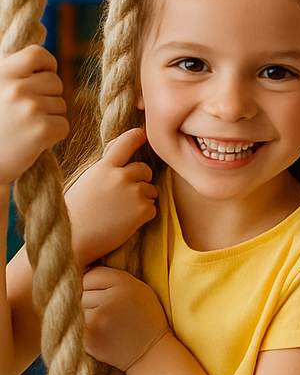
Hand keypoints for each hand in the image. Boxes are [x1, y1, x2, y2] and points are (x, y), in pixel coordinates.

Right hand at [0, 45, 67, 183]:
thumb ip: (14, 71)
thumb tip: (40, 46)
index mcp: (2, 73)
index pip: (38, 54)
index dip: (46, 65)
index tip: (41, 75)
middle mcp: (15, 88)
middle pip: (55, 82)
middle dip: (47, 96)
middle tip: (26, 112)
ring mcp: (29, 108)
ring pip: (61, 104)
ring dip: (49, 116)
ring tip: (25, 126)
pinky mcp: (42, 129)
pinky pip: (63, 125)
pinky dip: (53, 134)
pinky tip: (33, 139)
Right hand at [66, 128, 156, 265]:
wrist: (73, 240)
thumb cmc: (74, 213)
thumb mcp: (85, 183)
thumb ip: (104, 170)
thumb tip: (120, 160)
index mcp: (103, 168)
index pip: (124, 144)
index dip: (135, 138)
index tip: (142, 134)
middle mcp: (121, 176)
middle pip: (144, 169)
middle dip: (141, 179)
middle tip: (126, 194)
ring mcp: (134, 193)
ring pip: (151, 190)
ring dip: (142, 198)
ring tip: (121, 211)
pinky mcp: (143, 210)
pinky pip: (152, 208)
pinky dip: (144, 215)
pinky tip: (126, 222)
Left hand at [81, 266, 167, 370]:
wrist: (151, 354)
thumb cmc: (144, 319)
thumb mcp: (138, 290)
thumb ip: (111, 279)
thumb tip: (75, 271)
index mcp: (126, 284)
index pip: (92, 274)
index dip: (92, 284)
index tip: (100, 294)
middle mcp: (111, 299)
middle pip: (80, 289)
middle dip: (86, 298)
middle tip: (104, 312)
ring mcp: (98, 318)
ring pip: (73, 306)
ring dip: (80, 313)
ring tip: (101, 322)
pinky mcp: (88, 336)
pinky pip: (71, 324)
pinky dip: (79, 327)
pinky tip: (97, 333)